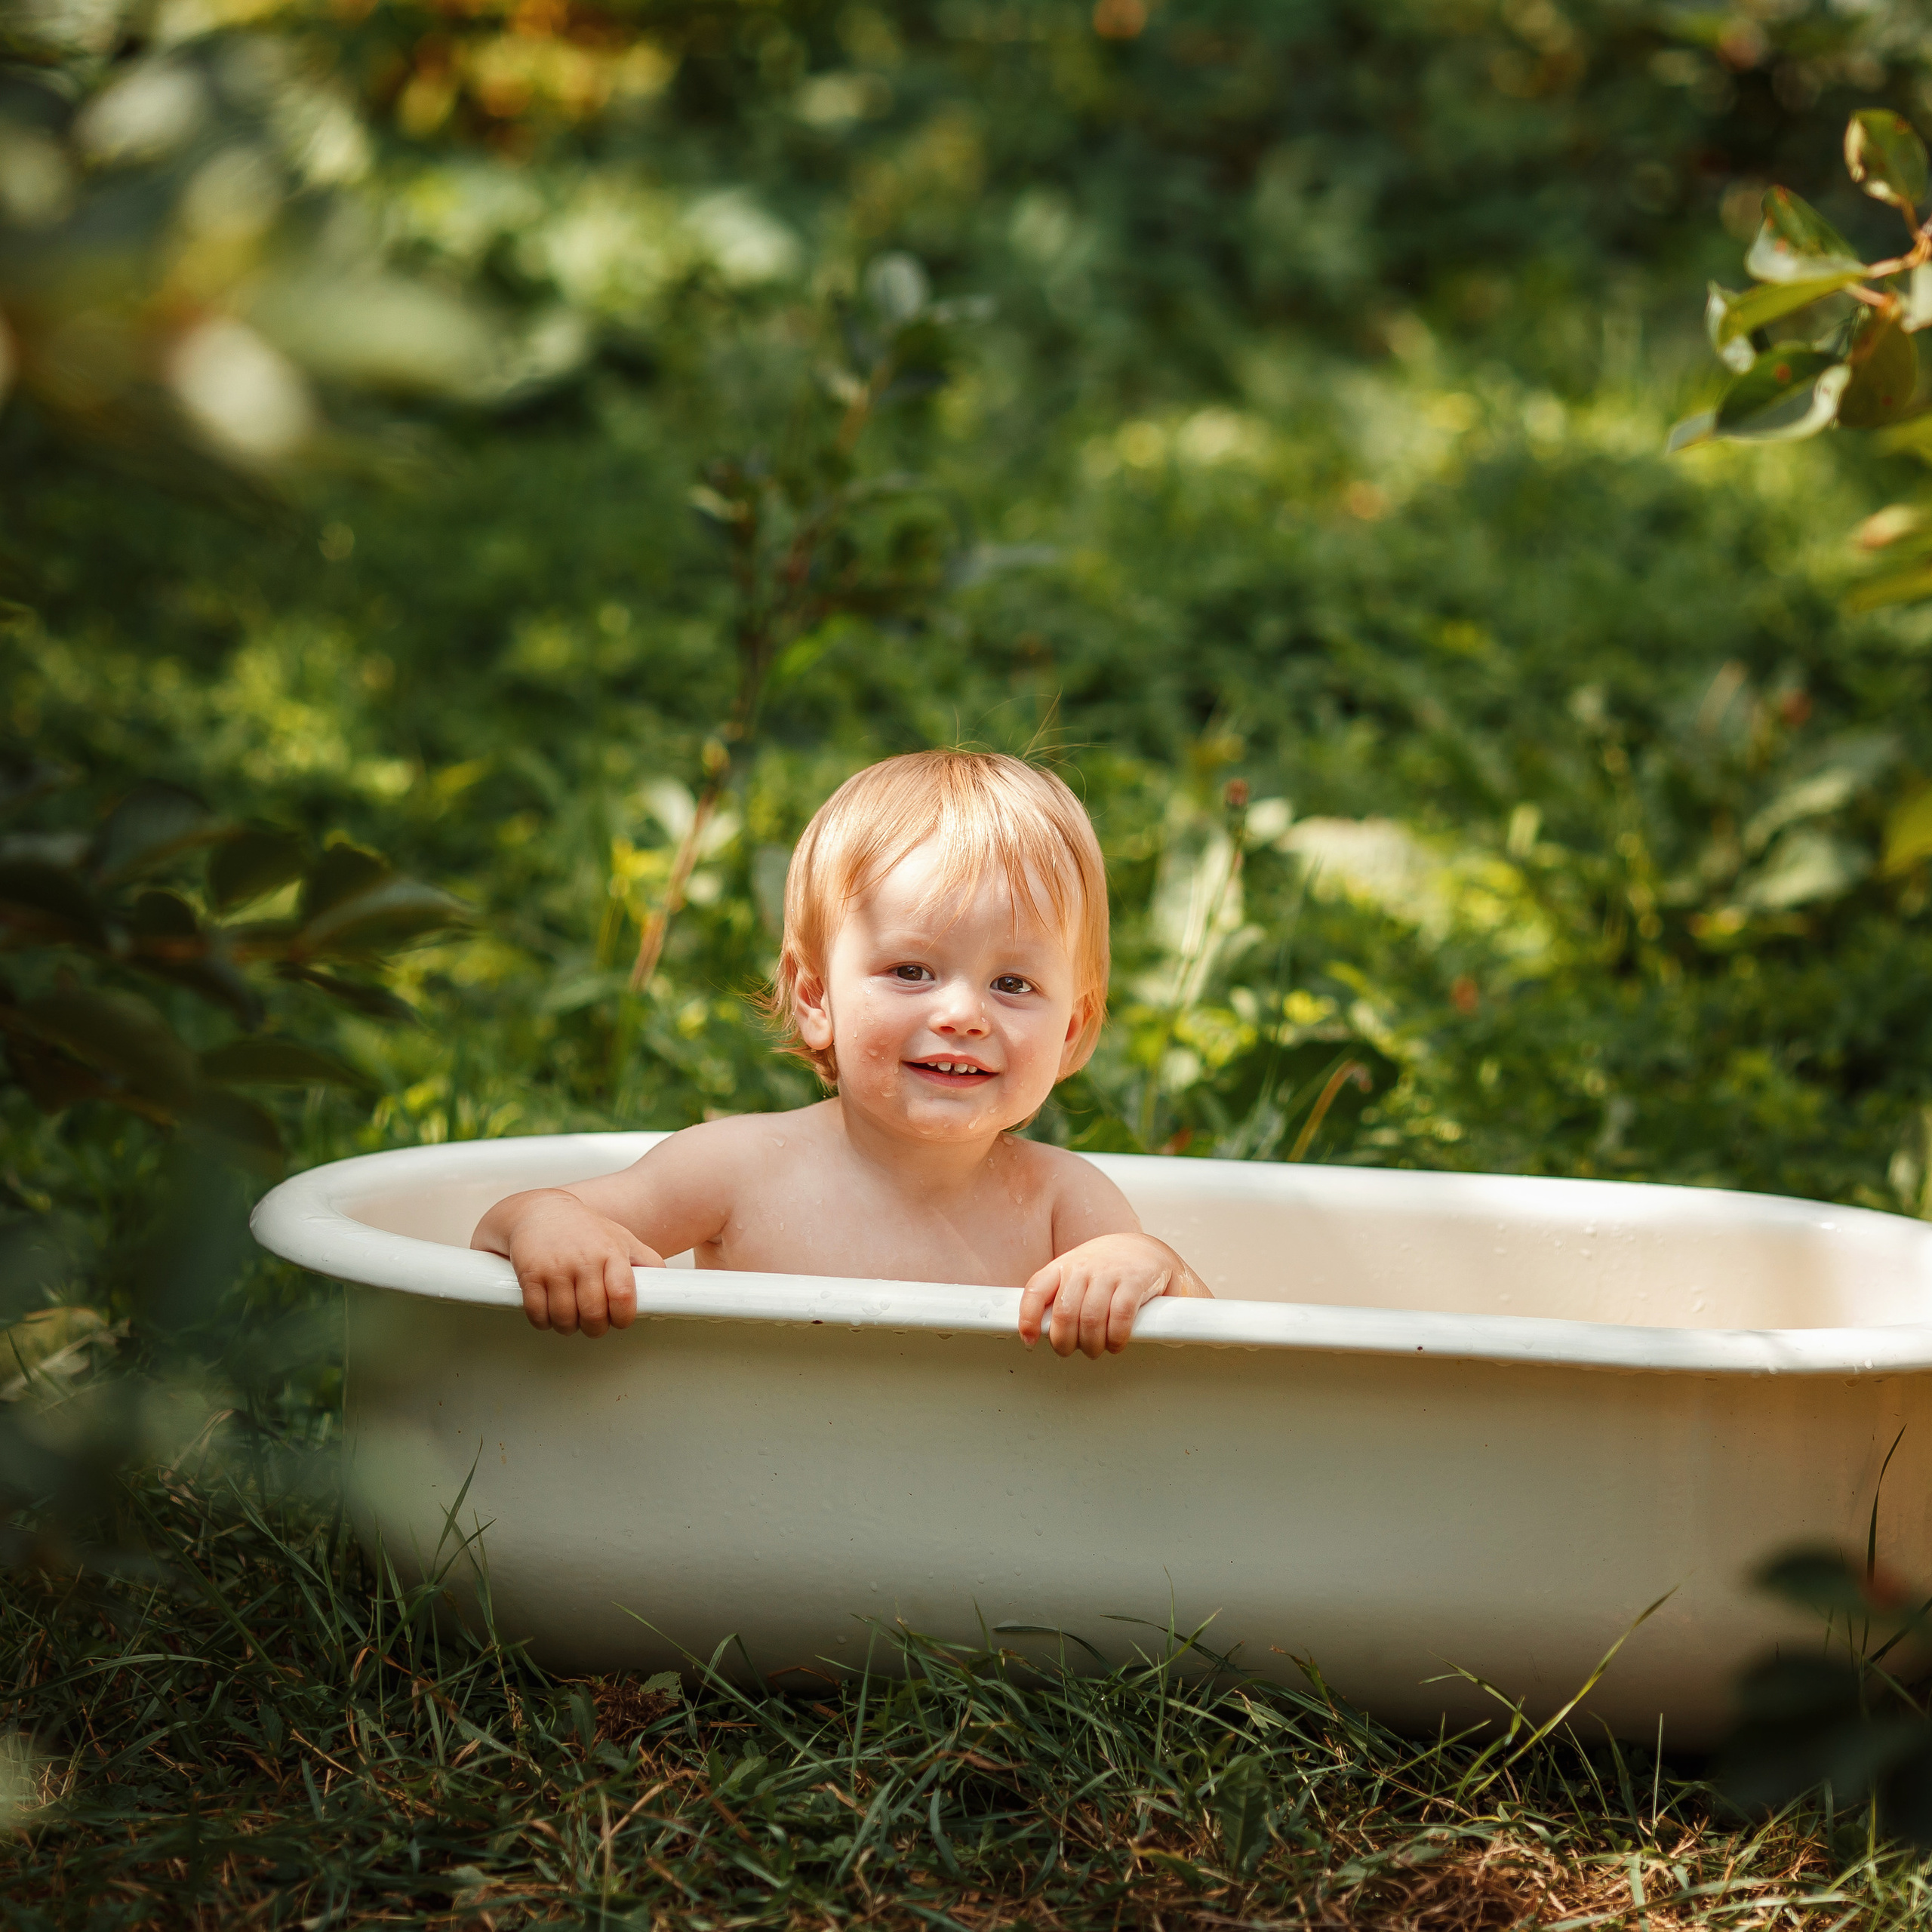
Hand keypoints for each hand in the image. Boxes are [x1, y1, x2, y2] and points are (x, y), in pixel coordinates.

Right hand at [480, 1189, 661, 1337]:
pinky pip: (537, 1313)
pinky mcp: (530, 1274)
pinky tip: (549, 1314)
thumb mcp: (621, 1237)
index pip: (622, 1295)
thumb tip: (665, 1284)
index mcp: (611, 1252)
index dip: (623, 1318)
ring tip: (571, 1318)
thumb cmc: (585, 1229)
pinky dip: (544, 1322)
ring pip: (564, 1318)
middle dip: (595, 1328)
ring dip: (568, 1326)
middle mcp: (584, 1260)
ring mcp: (555, 1267)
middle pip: (593, 1314)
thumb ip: (645, 1260)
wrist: (540, 1211)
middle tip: (594, 1324)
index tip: (619, 1321)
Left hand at [1018, 1232, 1201, 1357]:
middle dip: (1064, 1342)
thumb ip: (1060, 1294)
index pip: (1036, 1290)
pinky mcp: (1134, 1282)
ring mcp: (1109, 1273)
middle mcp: (1083, 1267)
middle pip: (1064, 1314)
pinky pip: (1120, 1317)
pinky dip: (1116, 1338)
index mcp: (1063, 1266)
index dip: (1029, 1319)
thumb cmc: (1107, 1268)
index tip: (1030, 1341)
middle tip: (1070, 1350)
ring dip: (1091, 1344)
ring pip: (1091, 1319)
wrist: (1146, 1249)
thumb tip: (1040, 1329)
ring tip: (1095, 1350)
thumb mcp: (1077, 1272)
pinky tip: (1116, 1344)